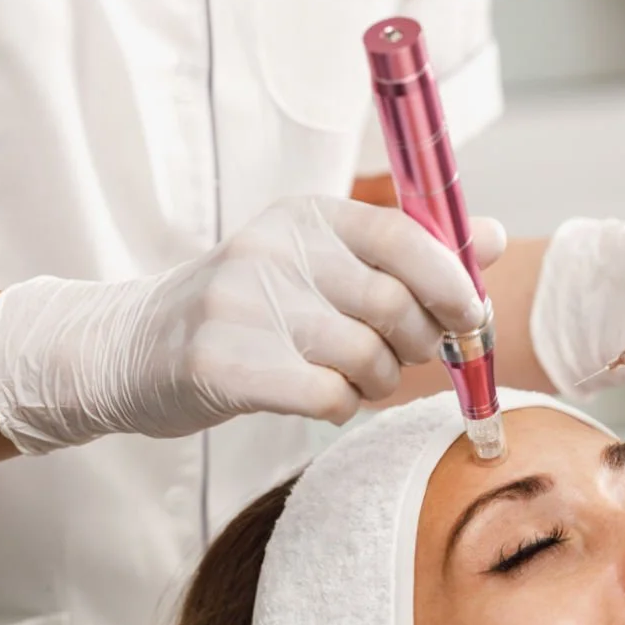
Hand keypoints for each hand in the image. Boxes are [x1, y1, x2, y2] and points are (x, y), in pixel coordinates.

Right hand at [0, 197, 505, 452]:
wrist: (130, 349)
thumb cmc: (248, 312)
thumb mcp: (318, 264)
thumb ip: (405, 252)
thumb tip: (494, 237)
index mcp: (306, 216)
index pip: (402, 237)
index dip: (452, 282)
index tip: (471, 317)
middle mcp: (274, 250)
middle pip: (394, 306)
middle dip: (417, 345)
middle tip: (400, 358)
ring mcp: (244, 307)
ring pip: (367, 357)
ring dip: (377, 383)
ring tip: (351, 379)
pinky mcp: (223, 365)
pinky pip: (329, 397)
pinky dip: (340, 408)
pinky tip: (318, 399)